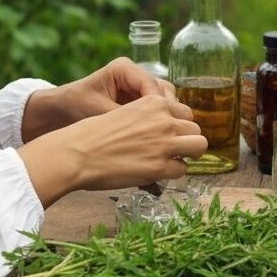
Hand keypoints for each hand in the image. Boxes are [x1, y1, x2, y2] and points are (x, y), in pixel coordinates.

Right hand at [20, 95, 206, 205]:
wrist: (77, 153)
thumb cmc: (94, 135)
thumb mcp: (125, 113)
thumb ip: (148, 118)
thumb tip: (164, 132)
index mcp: (154, 103)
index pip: (185, 112)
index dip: (179, 126)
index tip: (171, 135)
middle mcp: (164, 120)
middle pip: (196, 129)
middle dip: (187, 140)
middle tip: (172, 151)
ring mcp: (165, 143)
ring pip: (199, 146)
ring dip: (187, 155)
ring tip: (171, 161)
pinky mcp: (160, 166)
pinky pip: (182, 170)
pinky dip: (172, 173)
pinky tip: (156, 172)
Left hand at [21, 57, 174, 141]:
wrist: (60, 110)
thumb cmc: (74, 105)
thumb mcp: (98, 111)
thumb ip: (123, 118)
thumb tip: (148, 132)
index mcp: (124, 68)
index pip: (151, 84)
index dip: (158, 105)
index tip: (161, 125)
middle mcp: (135, 75)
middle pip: (163, 90)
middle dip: (166, 111)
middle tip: (165, 133)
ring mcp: (138, 87)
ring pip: (164, 100)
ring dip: (165, 117)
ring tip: (161, 136)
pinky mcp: (138, 101)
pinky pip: (156, 109)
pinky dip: (158, 121)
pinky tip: (156, 137)